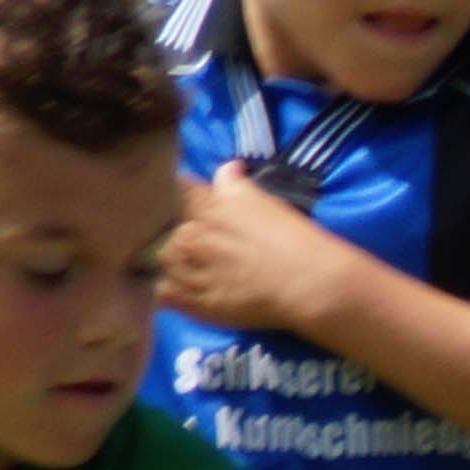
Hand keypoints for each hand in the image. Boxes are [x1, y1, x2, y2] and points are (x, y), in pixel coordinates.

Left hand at [163, 161, 360, 336]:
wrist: (304, 281)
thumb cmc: (289, 236)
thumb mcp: (264, 200)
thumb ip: (235, 182)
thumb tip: (228, 168)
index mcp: (208, 207)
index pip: (185, 192)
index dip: (187, 195)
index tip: (195, 202)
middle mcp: (192, 236)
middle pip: (173, 231)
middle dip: (185, 235)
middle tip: (207, 245)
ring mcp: (191, 270)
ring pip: (165, 261)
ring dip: (175, 261)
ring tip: (194, 267)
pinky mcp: (194, 302)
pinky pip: (165, 293)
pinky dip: (170, 290)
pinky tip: (185, 290)